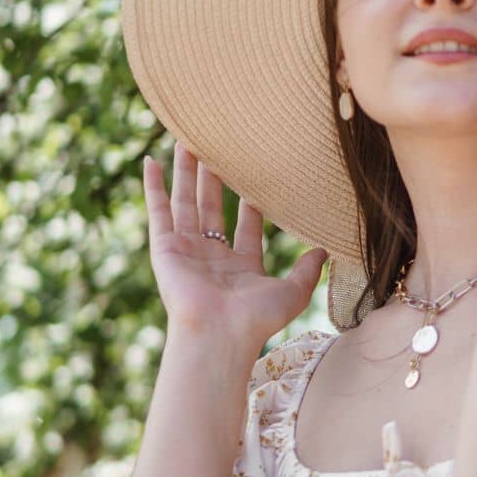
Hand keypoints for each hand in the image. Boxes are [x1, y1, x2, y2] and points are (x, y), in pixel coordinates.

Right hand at [143, 139, 329, 346]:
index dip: (251, 202)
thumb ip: (306, 270)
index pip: (246, 225)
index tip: (255, 176)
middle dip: (214, 178)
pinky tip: (151, 162)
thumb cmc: (255, 320)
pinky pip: (158, 211)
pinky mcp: (165, 248)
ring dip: (186, 172)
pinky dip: (153, 187)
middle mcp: (211, 257)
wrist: (219, 334)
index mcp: (240, 266)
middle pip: (212, 207)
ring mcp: (186, 250)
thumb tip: (325, 250)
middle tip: (218, 148)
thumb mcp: (292, 292)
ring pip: (186, 201)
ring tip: (187, 141)